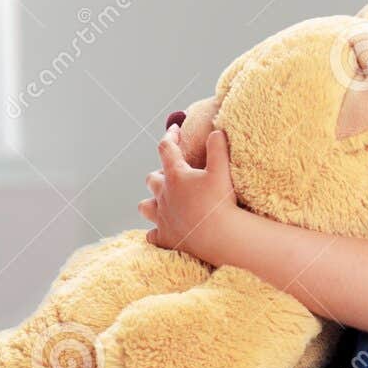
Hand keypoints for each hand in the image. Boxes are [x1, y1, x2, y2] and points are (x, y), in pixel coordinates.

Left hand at [139, 123, 238, 257]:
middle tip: (173, 174)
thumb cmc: (220, 203)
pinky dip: (156, 231)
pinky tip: (164, 230)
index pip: (166, 148)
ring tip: (162, 202)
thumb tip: (216, 132)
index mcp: (175, 176)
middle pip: (151, 179)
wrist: (219, 236)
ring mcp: (162, 218)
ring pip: (145, 206)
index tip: (175, 129)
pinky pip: (152, 234)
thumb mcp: (222, 170)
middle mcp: (163, 195)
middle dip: (159, 174)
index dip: (170, 136)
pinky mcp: (165, 237)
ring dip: (151, 202)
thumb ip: (217, 147)